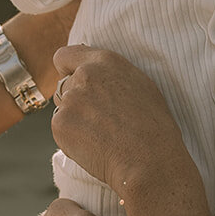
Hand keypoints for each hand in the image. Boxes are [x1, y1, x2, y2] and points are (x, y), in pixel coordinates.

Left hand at [50, 45, 188, 197]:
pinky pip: (61, 130)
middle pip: (65, 87)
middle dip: (76, 101)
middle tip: (100, 120)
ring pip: (64, 110)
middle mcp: (83, 76)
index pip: (65, 56)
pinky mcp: (60, 124)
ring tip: (102, 135)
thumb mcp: (140, 84)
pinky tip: (95, 146)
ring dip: (75, 120)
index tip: (75, 82)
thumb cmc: (153, 126)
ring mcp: (70, 100)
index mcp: (104, 61)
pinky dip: (72, 139)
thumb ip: (110, 73)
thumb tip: (92, 72)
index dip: (67, 70)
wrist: (149, 159)